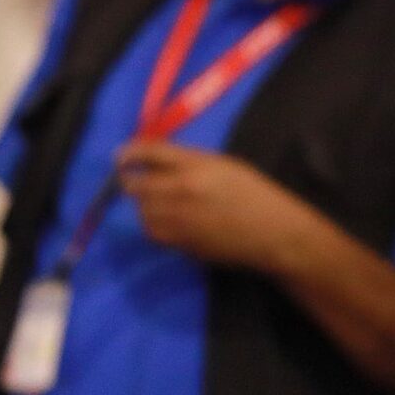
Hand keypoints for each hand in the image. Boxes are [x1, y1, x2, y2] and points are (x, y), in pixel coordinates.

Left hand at [117, 142, 316, 271]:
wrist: (274, 233)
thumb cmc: (254, 194)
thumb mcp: (225, 166)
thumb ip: (188, 161)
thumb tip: (153, 158)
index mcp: (198, 166)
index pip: (151, 153)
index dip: (130, 153)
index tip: (120, 156)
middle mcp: (183, 190)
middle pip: (137, 184)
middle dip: (131, 182)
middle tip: (133, 182)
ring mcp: (179, 217)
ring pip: (142, 210)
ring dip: (145, 205)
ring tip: (161, 203)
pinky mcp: (180, 241)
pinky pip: (152, 231)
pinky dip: (153, 224)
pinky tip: (169, 221)